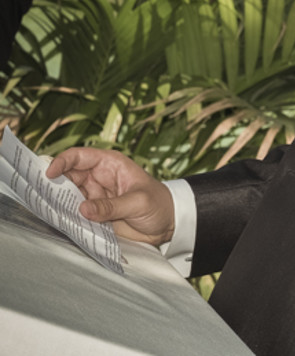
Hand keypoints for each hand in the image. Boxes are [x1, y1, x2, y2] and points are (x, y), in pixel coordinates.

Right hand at [46, 148, 174, 246]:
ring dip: (58, 201)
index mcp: (110, 164)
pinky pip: (74, 211)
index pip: (80, 156)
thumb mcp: (138, 202)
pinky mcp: (94, 212)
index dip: (62, 161)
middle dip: (54, 184)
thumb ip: (111, 206)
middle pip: (68, 176)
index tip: (50, 173)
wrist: (168, 223)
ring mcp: (95, 195)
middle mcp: (99, 177)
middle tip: (41, 194)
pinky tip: (58, 219)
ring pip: (68, 194)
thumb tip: (83, 209)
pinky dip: (66, 215)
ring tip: (47, 209)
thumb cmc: (159, 204)